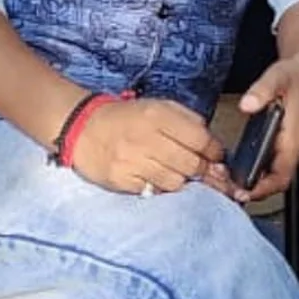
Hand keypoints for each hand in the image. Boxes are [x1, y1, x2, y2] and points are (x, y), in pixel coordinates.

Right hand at [71, 97, 235, 197]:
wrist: (83, 128)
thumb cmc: (126, 118)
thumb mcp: (157, 106)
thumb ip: (187, 120)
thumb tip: (213, 144)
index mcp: (156, 114)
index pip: (200, 139)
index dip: (214, 151)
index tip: (215, 155)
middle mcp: (146, 137)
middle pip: (191, 165)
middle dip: (203, 170)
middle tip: (201, 169)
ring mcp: (133, 161)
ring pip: (176, 183)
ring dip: (182, 180)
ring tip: (174, 170)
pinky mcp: (122, 180)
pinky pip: (155, 192)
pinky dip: (160, 187)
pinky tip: (155, 177)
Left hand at [236, 51, 298, 201]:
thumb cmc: (296, 76)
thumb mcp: (277, 77)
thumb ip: (262, 91)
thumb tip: (247, 105)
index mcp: (293, 139)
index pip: (281, 176)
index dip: (263, 189)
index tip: (242, 192)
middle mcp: (291, 147)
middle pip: (274, 181)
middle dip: (251, 189)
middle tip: (225, 187)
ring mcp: (285, 146)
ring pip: (269, 175)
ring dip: (249, 181)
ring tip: (224, 180)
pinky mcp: (279, 141)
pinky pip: (266, 163)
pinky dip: (251, 169)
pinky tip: (233, 166)